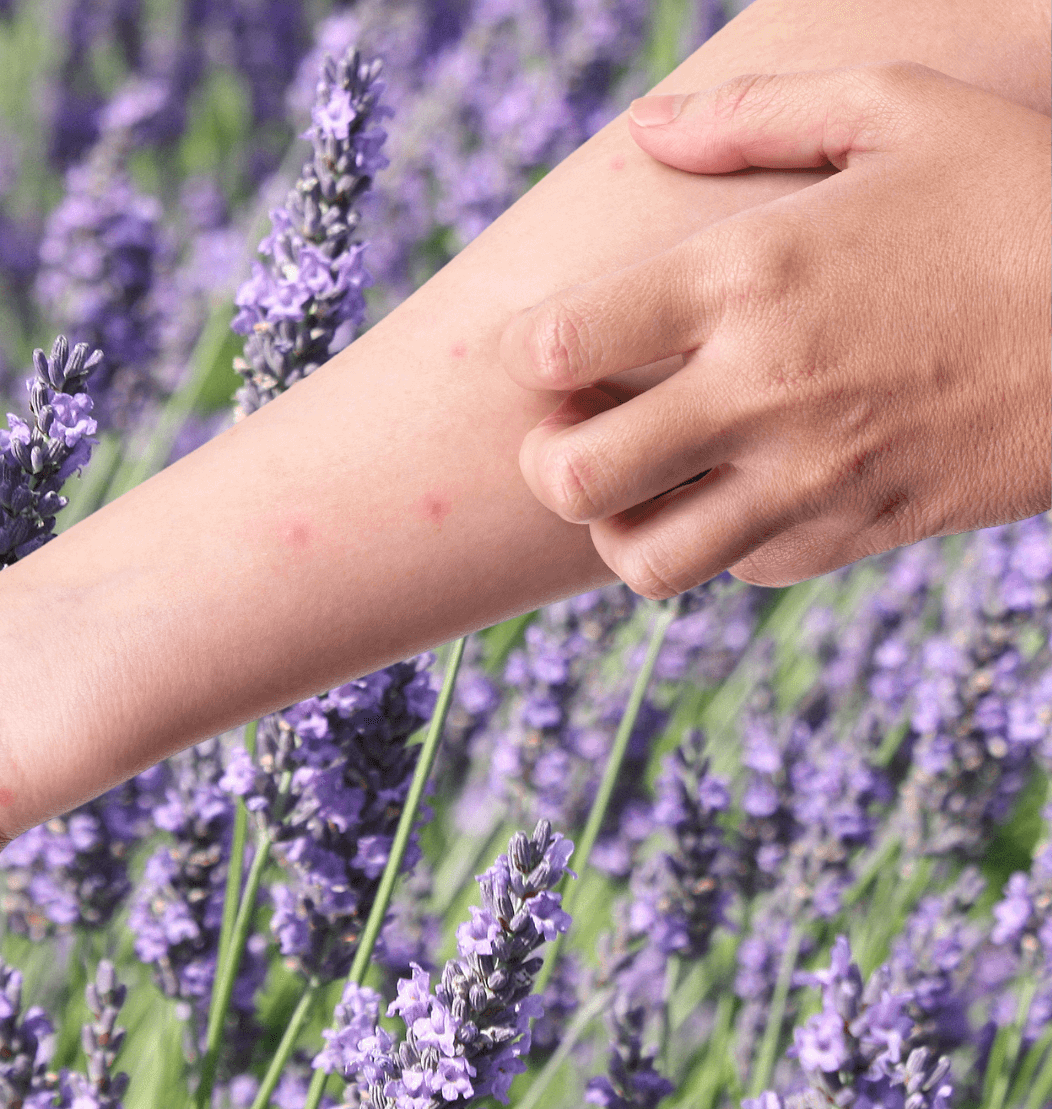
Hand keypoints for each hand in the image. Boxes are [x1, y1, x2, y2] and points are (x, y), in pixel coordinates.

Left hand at [501, 63, 1050, 598]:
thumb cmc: (1024, 194)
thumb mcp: (902, 109)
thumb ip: (760, 113)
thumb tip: (646, 127)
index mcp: (747, 274)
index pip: (558, 348)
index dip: (532, 353)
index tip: (558, 346)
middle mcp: (762, 388)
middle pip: (571, 479)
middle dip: (549, 461)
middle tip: (580, 430)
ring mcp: (814, 473)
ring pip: (642, 561)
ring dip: (622, 524)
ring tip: (648, 480)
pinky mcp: (866, 529)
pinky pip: (743, 571)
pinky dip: (724, 544)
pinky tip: (748, 489)